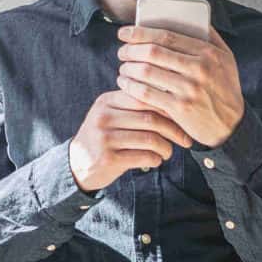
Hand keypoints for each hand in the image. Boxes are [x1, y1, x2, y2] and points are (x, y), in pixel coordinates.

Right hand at [68, 89, 190, 192]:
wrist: (76, 164)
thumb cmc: (104, 138)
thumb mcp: (111, 115)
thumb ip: (133, 106)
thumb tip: (172, 99)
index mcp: (107, 101)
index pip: (145, 97)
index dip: (168, 108)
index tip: (183, 117)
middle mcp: (104, 117)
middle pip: (150, 119)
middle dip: (173, 130)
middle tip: (185, 139)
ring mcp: (105, 138)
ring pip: (150, 139)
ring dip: (166, 147)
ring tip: (168, 152)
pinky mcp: (108, 159)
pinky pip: (143, 157)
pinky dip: (156, 159)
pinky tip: (156, 160)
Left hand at [115, 24, 244, 147]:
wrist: (232, 125)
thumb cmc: (225, 89)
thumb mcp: (226, 59)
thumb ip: (210, 37)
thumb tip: (192, 17)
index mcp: (208, 52)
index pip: (167, 36)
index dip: (140, 32)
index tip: (124, 33)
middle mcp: (199, 69)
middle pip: (153, 52)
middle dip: (130, 50)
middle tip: (122, 52)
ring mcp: (189, 89)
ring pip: (147, 72)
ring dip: (128, 68)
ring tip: (123, 68)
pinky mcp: (180, 108)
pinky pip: (147, 94)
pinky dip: (131, 87)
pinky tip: (126, 84)